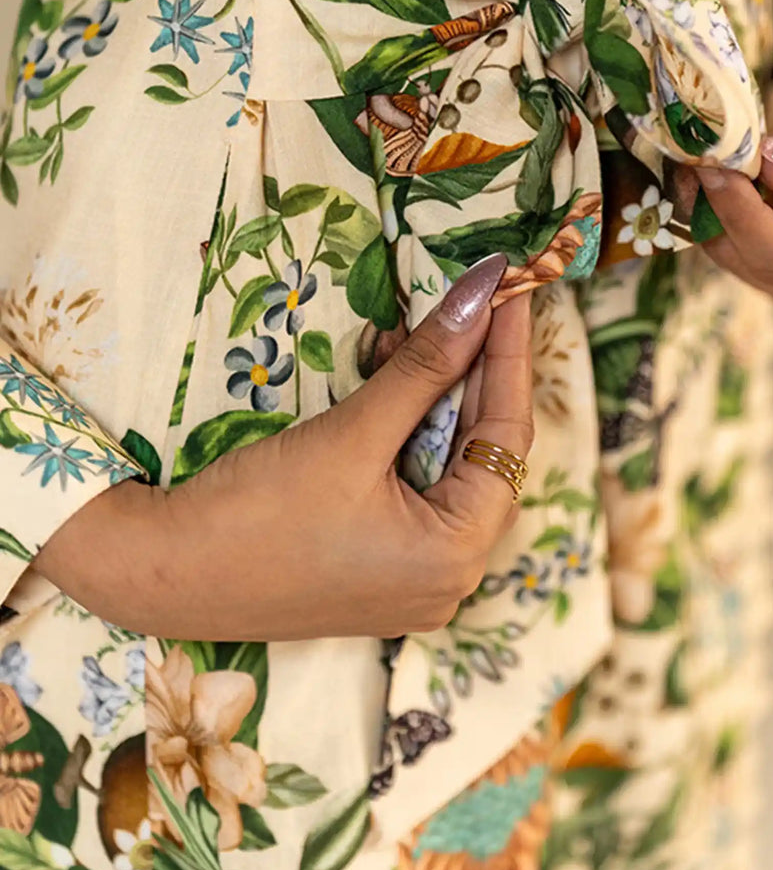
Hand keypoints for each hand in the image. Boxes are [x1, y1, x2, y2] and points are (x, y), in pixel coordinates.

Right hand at [34, 253, 532, 640]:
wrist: (162, 575)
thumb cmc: (255, 515)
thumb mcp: (351, 434)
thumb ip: (425, 367)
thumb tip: (481, 299)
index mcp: (456, 556)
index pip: (506, 436)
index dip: (510, 354)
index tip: (514, 289)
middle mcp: (450, 579)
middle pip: (482, 454)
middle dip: (471, 374)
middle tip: (472, 302)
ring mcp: (415, 580)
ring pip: (446, 468)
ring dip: (434, 400)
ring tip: (418, 335)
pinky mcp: (380, 570)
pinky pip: (415, 491)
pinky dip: (406, 436)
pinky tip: (391, 382)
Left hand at [678, 81, 772, 325]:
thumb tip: (765, 163)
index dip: (745, 218)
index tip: (715, 171)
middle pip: (753, 263)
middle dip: (716, 210)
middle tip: (693, 155)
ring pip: (732, 255)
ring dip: (705, 208)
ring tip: (694, 156)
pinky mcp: (766, 267)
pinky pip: (727, 242)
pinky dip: (710, 207)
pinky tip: (700, 171)